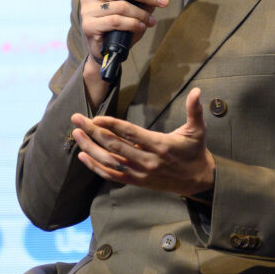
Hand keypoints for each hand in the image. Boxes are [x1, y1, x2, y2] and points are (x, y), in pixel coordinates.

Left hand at [70, 87, 215, 196]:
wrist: (198, 181)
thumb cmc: (195, 152)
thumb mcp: (198, 130)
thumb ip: (194, 110)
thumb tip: (197, 91)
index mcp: (160, 145)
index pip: (130, 134)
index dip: (111, 125)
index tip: (96, 117)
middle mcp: (147, 161)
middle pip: (114, 146)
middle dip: (93, 132)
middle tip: (76, 119)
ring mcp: (140, 173)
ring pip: (109, 161)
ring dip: (90, 148)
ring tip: (76, 135)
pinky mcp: (137, 182)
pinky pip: (112, 175)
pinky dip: (96, 167)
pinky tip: (83, 156)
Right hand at [79, 0, 168, 105]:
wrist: (106, 53)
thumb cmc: (121, 28)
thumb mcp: (137, 9)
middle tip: (163, 3)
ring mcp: (87, 9)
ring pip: (122, 6)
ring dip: (141, 14)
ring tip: (150, 21)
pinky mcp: (88, 25)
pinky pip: (116, 21)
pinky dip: (132, 24)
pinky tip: (140, 28)